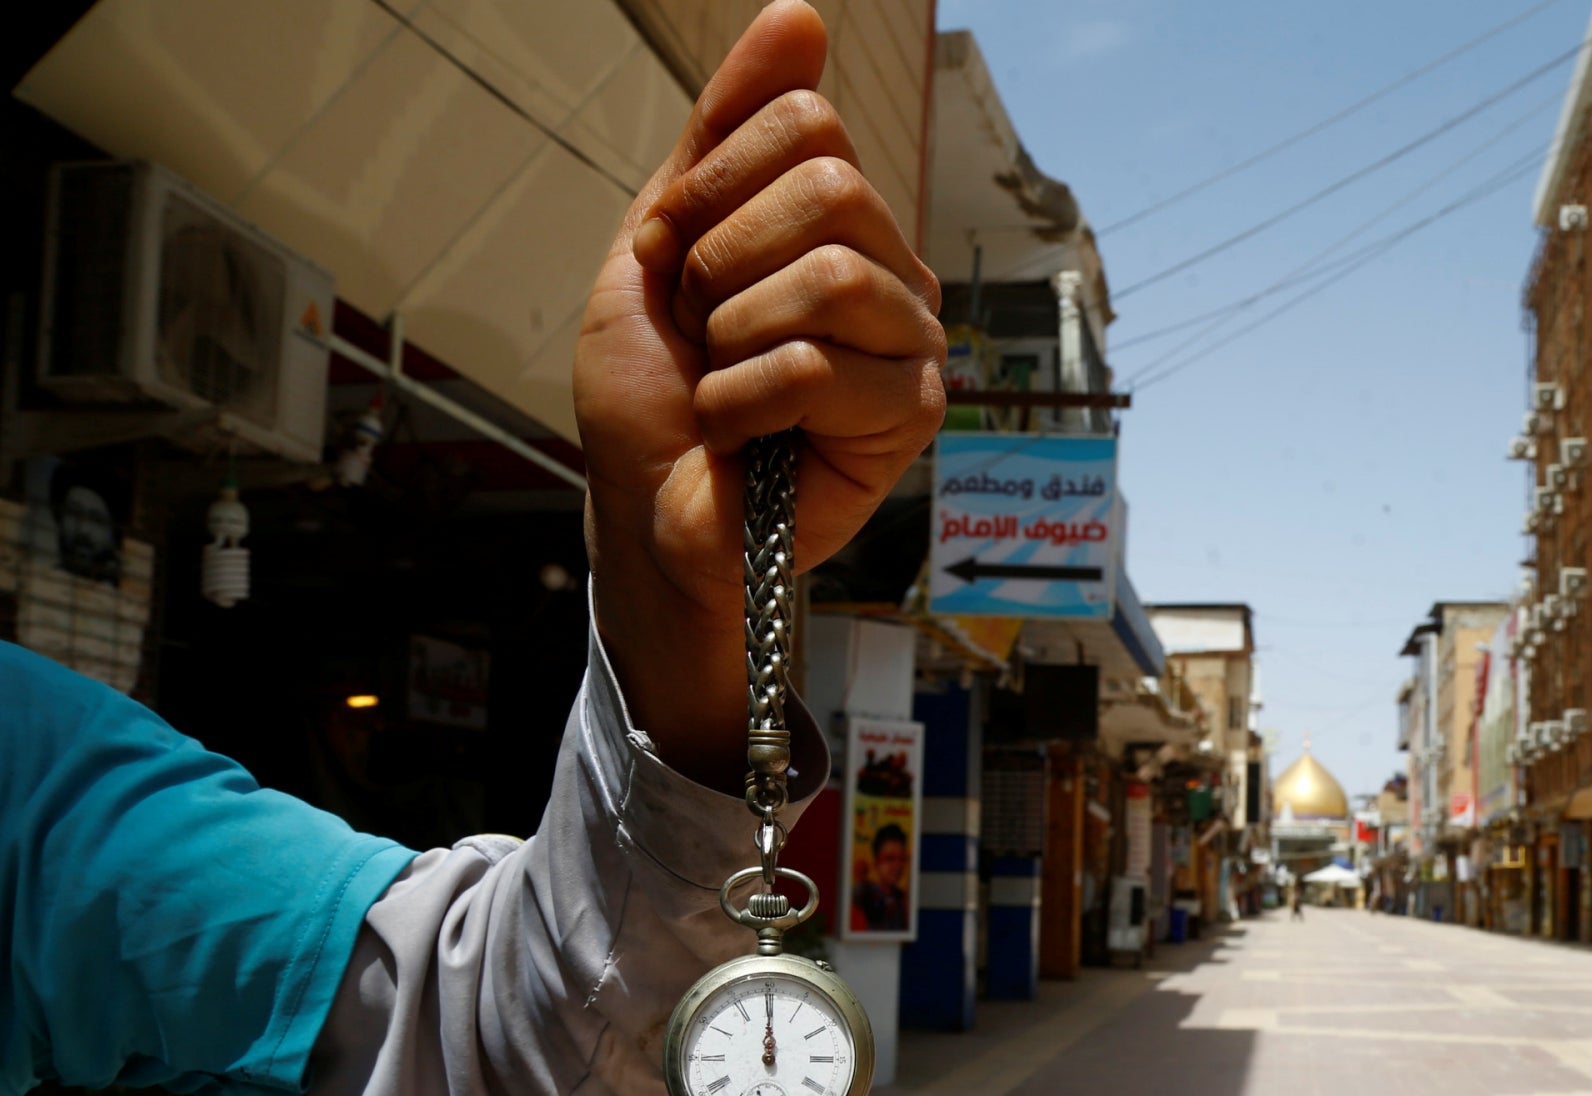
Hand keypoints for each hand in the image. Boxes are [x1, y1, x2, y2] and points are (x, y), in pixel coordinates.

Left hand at [574, 0, 945, 785]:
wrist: (646, 514)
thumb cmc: (656, 396)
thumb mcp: (664, 237)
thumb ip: (726, 129)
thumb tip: (800, 14)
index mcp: (839, 222)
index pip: (804, 125)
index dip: (713, 188)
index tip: (682, 260)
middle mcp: (890, 275)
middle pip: (829, 185)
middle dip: (724, 260)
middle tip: (705, 329)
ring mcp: (909, 348)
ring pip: (831, 273)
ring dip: (734, 334)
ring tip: (724, 382)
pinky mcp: (909, 422)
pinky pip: (817, 366)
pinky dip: (741, 402)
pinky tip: (739, 435)